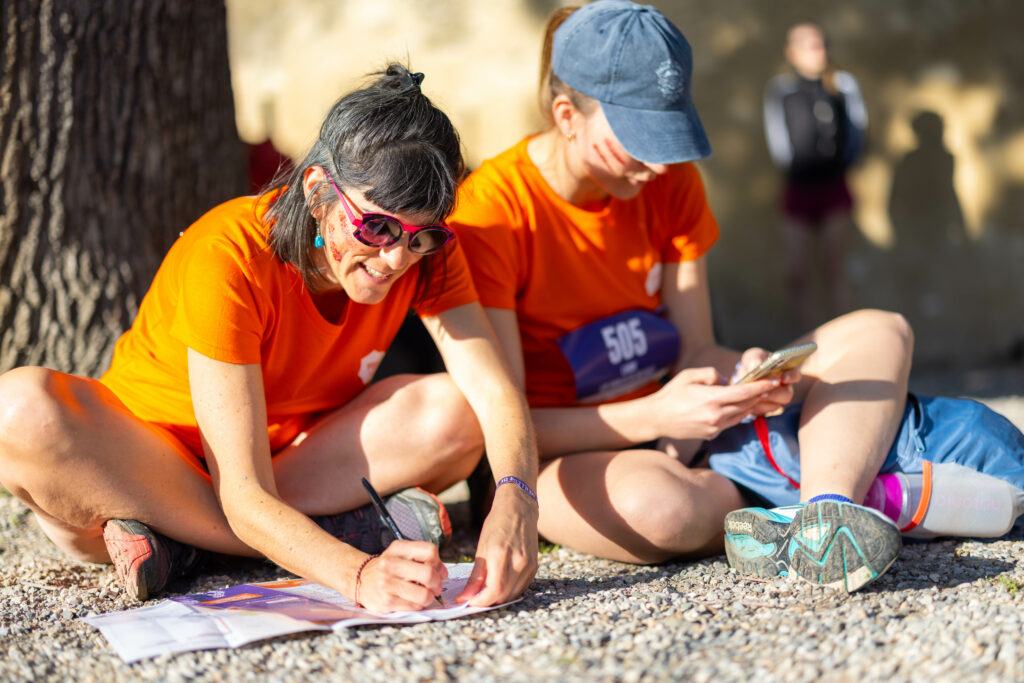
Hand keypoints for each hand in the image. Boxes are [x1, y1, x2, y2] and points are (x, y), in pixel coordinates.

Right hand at [355, 540, 447, 612]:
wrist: (360, 579)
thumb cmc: (388, 567)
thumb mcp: (401, 554)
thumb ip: (424, 559)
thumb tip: (443, 572)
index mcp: (397, 548)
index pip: (430, 551)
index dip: (438, 562)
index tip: (436, 569)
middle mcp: (390, 564)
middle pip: (428, 573)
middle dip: (437, 583)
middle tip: (435, 586)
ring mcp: (387, 584)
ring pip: (424, 594)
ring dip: (429, 597)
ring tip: (424, 594)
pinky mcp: (386, 602)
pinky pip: (415, 606)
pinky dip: (418, 605)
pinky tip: (412, 600)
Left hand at [457, 483, 537, 605]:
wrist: (519, 509)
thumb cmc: (496, 525)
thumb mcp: (481, 549)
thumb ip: (475, 576)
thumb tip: (466, 597)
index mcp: (500, 555)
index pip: (493, 591)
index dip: (480, 601)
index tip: (469, 601)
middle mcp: (518, 562)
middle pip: (504, 595)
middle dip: (488, 601)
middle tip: (475, 598)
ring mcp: (528, 565)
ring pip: (513, 594)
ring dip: (499, 598)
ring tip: (486, 592)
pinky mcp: (534, 566)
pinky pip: (521, 587)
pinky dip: (510, 591)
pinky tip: (500, 584)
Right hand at [650, 366, 783, 440]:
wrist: (657, 419)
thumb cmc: (671, 394)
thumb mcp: (689, 375)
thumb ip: (711, 374)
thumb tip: (727, 380)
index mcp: (711, 400)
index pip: (744, 392)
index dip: (761, 386)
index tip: (774, 380)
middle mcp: (716, 416)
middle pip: (747, 404)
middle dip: (760, 394)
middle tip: (771, 384)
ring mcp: (715, 427)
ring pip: (742, 414)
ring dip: (751, 404)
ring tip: (758, 394)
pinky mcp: (712, 434)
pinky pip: (732, 422)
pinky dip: (739, 413)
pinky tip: (740, 405)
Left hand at [733, 347, 798, 415]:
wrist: (744, 377)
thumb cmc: (753, 363)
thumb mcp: (753, 357)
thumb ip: (755, 358)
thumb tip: (756, 365)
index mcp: (786, 371)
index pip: (795, 375)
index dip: (792, 377)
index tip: (783, 378)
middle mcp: (785, 387)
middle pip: (787, 395)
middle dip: (774, 394)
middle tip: (762, 393)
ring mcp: (777, 400)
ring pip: (775, 405)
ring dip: (762, 402)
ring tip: (751, 397)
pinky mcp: (766, 408)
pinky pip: (763, 411)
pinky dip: (754, 407)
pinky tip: (746, 402)